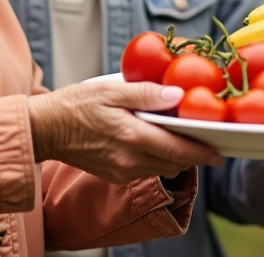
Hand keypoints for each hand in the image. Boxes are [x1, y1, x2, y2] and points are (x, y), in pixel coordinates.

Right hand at [28, 81, 223, 182]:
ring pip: (161, 168)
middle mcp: (130, 159)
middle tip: (203, 141)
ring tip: (176, 136)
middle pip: (175, 163)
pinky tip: (151, 141)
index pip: (178, 150)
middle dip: (192, 154)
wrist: (44, 128)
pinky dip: (155, 158)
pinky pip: (145, 170)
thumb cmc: (74, 104)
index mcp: (132, 137)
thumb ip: (145, 93)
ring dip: (173, 156)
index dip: (202, 152)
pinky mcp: (114, 175)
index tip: (218, 150)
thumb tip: (176, 95)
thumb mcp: (109, 89)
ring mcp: (122, 170)